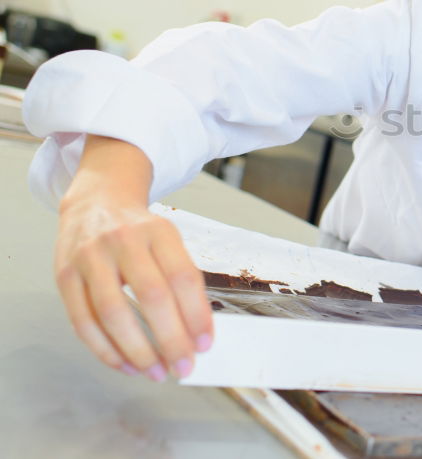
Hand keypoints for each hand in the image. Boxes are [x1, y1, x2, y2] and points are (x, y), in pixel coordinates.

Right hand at [55, 136, 212, 381]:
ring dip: (137, 351)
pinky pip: (83, 322)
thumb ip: (182, 280)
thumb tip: (197, 333)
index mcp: (159, 230)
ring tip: (156, 372)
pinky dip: (105, 350)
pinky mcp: (64, 276)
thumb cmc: (140, 231)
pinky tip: (125, 365)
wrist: (96, 201)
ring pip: (113, 313)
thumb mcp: (168, 240)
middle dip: (170, 339)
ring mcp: (90, 257)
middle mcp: (124, 240)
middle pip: (151, 296)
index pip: (183, 277)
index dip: (196, 315)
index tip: (205, 344)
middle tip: (184, 367)